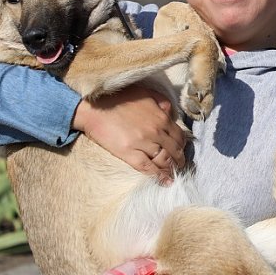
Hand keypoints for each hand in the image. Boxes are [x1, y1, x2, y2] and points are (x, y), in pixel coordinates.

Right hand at [72, 85, 186, 181]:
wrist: (94, 108)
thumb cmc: (118, 99)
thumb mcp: (145, 93)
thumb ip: (161, 101)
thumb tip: (170, 111)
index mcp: (160, 117)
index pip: (178, 135)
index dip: (182, 145)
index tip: (181, 150)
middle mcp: (155, 131)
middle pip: (174, 150)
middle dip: (179, 159)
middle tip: (180, 165)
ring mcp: (142, 143)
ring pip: (163, 160)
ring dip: (171, 169)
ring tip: (173, 174)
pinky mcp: (128, 153)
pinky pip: (148, 167)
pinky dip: (159, 176)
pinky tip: (165, 181)